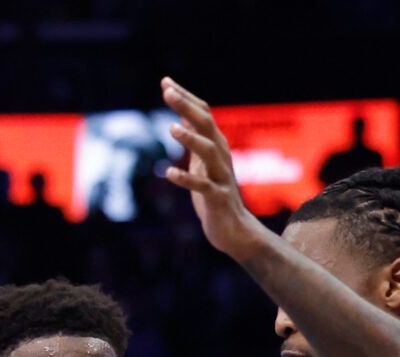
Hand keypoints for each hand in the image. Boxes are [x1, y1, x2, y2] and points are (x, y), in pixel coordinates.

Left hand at [161, 79, 265, 258]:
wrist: (233, 230)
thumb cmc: (214, 195)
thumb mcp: (202, 163)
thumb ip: (194, 139)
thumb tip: (182, 116)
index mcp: (217, 146)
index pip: (203, 114)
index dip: (185, 97)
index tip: (165, 82)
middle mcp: (221, 156)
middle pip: (206, 124)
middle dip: (186, 106)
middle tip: (167, 92)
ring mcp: (221, 177)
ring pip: (209, 152)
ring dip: (191, 139)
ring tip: (170, 129)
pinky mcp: (218, 198)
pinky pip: (203, 186)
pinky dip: (186, 179)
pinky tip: (169, 173)